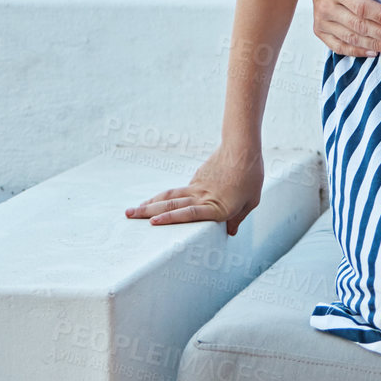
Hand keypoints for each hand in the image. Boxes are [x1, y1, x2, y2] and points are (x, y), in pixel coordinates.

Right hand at [126, 146, 263, 235]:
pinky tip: (155, 203)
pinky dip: (165, 198)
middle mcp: (203, 197)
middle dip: (148, 212)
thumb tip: (230, 232)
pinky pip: (179, 191)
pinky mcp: (196, 179)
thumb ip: (239, 218)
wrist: (243, 148)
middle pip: (172, 204)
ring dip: (150, 204)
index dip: (171, 218)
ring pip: (170, 196)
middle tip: (128, 216)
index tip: (153, 222)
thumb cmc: (252, 176)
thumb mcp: (251, 201)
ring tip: (132, 210)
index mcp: (218, 206)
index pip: (190, 213)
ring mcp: (197, 187)